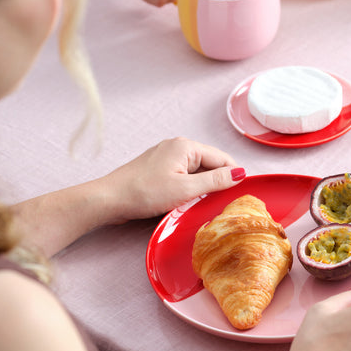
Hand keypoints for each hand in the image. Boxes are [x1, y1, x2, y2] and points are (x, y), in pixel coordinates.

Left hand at [102, 138, 244, 223]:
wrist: (109, 199)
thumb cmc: (144, 193)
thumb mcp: (185, 189)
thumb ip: (215, 181)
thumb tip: (240, 174)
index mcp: (186, 146)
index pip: (222, 159)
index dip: (233, 176)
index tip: (240, 195)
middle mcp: (178, 146)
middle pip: (211, 164)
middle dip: (216, 182)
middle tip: (218, 204)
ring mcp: (167, 156)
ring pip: (197, 171)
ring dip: (202, 187)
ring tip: (199, 204)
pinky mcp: (160, 168)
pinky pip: (184, 175)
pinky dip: (189, 187)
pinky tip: (185, 201)